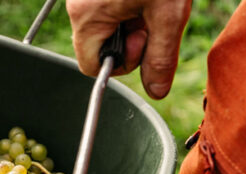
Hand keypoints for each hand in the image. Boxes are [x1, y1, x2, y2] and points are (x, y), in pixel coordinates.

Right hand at [66, 0, 191, 98]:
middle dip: (129, 40)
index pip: (92, 67)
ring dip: (131, 21)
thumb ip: (161, 57)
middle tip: (151, 17)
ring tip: (151, 1)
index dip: (123, 63)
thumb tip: (156, 92)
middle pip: (99, 45)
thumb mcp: (169, 14)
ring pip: (105, 25)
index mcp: (87, 17)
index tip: (144, 40)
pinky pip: (106, 7)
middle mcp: (77, 4)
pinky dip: (128, 5)